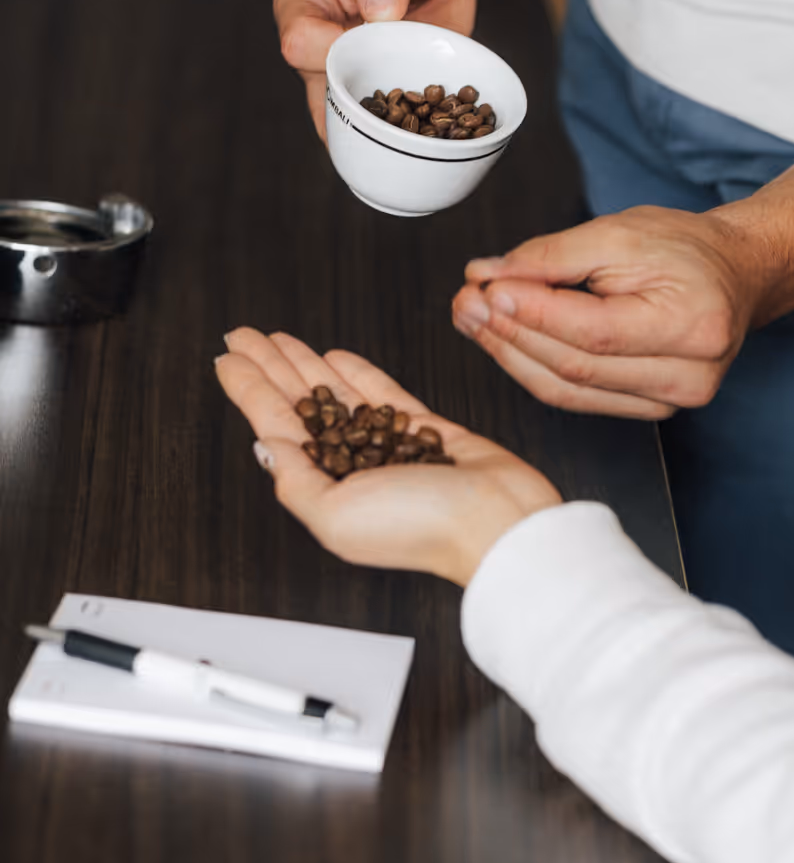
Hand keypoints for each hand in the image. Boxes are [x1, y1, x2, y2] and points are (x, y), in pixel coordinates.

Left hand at [215, 329, 559, 585]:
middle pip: (300, 405)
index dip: (249, 389)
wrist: (496, 521)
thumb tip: (264, 444)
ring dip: (305, 364)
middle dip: (270, 367)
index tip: (227, 357)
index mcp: (326, 491)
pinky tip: (336, 358)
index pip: (276, 427)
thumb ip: (296, 478)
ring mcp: (388, 447)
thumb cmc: (421, 529)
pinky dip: (359, 374)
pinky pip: (384, 395)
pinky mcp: (426, 431)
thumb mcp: (335, 513)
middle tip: (243, 334)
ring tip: (278, 338)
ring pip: (337, 395)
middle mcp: (353, 468)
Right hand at [273, 0, 477, 136]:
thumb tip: (380, 9)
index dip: (329, 50)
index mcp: (304, 4)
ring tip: (414, 147)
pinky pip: (400, 118)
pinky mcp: (395, 82)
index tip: (369, 36)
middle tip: (390, 127)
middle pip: (322, 95)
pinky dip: (419, 131)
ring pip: (358, 120)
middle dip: (356, 115)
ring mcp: (360, 68)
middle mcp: (324, 45)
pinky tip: (439, 143)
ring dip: (386, 135)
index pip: (299, 42)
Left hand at [451, 207, 768, 419]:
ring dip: (512, 355)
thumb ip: (553, 256)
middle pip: (575, 366)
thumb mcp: (621, 232)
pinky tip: (506, 342)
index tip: (485, 287)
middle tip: (466, 301)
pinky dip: (535, 369)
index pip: (594, 331)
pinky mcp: (652, 408)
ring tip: (473, 319)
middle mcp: (689, 375)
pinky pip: (579, 398)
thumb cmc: (687, 249)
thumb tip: (490, 276)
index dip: (532, 314)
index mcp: (693, 325)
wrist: (735, 273)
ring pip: (569, 390)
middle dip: (510, 334)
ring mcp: (672, 400)